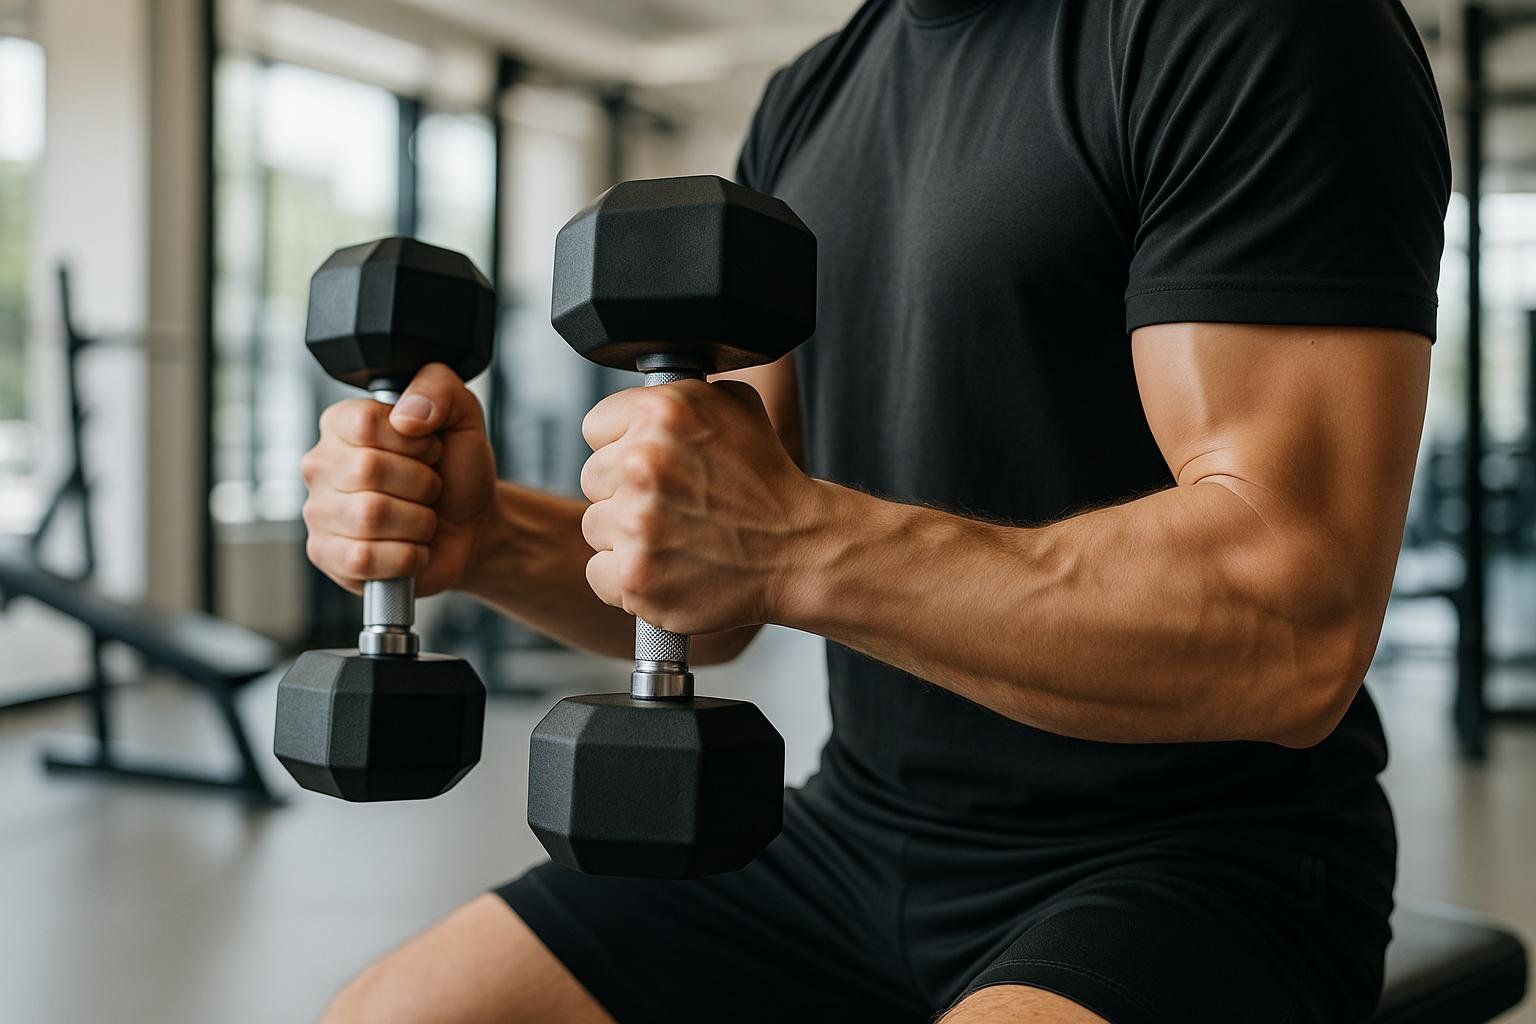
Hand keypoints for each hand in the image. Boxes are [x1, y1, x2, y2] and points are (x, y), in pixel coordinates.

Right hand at [301, 363, 495, 596]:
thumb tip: (405, 417)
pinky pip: (366, 558)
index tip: (430, 450)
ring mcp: (319, 513)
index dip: (415, 442)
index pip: (366, 423)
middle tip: (429, 488)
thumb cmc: (456, 471)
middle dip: (421, 483)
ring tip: (422, 517)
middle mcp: (321, 465)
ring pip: (370, 516)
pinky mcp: (327, 556)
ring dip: (418, 521)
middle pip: (368, 469)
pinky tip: (412, 547)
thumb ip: (438, 389)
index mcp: (342, 425)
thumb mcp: (462, 417)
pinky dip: (407, 556)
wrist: (471, 527)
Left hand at [579, 379, 818, 634]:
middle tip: (672, 503)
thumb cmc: (766, 482)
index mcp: (663, 413)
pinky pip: (600, 573)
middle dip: (625, 490)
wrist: (799, 550)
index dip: (624, 444)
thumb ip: (681, 392)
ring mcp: (637, 525)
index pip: (596, 427)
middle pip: (593, 478)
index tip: (654, 462)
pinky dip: (628, 577)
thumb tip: (644, 394)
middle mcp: (644, 464)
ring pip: (596, 526)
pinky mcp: (636, 576)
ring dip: (626, 534)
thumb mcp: (736, 406)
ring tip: (675, 536)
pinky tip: (667, 567)